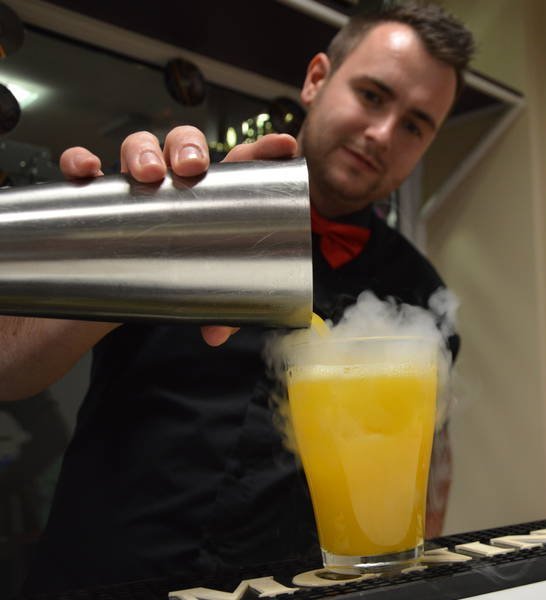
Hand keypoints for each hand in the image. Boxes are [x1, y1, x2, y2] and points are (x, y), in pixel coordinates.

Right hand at [59, 129, 299, 346]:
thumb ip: (217, 313)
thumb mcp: (203, 293)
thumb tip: (216, 332)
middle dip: (188, 147)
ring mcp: (136, 183)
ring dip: (144, 151)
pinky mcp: (97, 195)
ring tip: (149, 175)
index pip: (241, 162)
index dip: (263, 150)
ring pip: (139, 146)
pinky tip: (86, 172)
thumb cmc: (175, 275)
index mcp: (213, 194)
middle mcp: (174, 180)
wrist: (123, 289)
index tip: (283, 147)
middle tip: (191, 169)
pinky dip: (80, 162)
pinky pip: (84, 169)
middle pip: (184, 144)